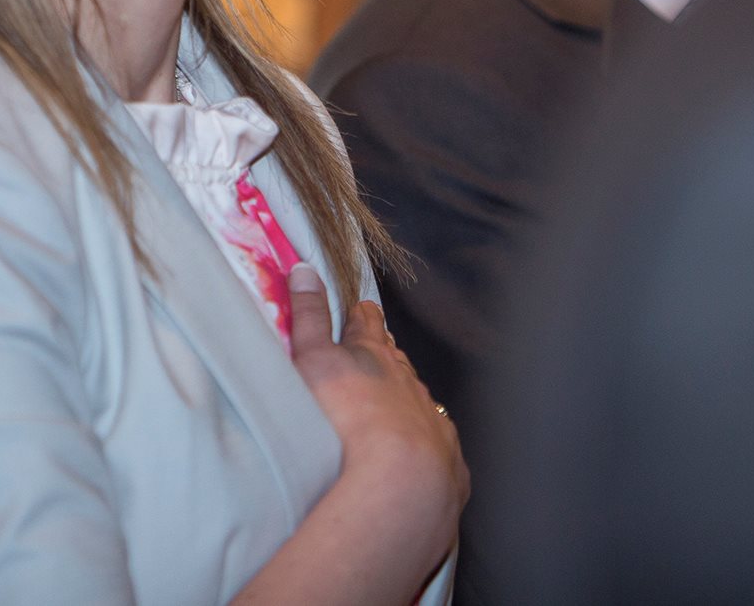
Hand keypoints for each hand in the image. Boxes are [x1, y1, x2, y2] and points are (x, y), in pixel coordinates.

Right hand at [287, 263, 468, 553]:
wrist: (400, 483)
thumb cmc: (346, 417)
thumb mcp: (313, 361)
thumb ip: (309, 317)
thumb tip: (305, 269)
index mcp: (376, 356)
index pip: (369, 325)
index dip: (364, 316)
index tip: (362, 309)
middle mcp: (411, 384)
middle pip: (398, 362)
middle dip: (388, 356)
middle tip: (378, 352)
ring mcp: (433, 423)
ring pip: (421, 402)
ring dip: (408, 401)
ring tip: (394, 406)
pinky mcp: (448, 464)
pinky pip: (439, 447)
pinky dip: (428, 444)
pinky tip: (420, 454)